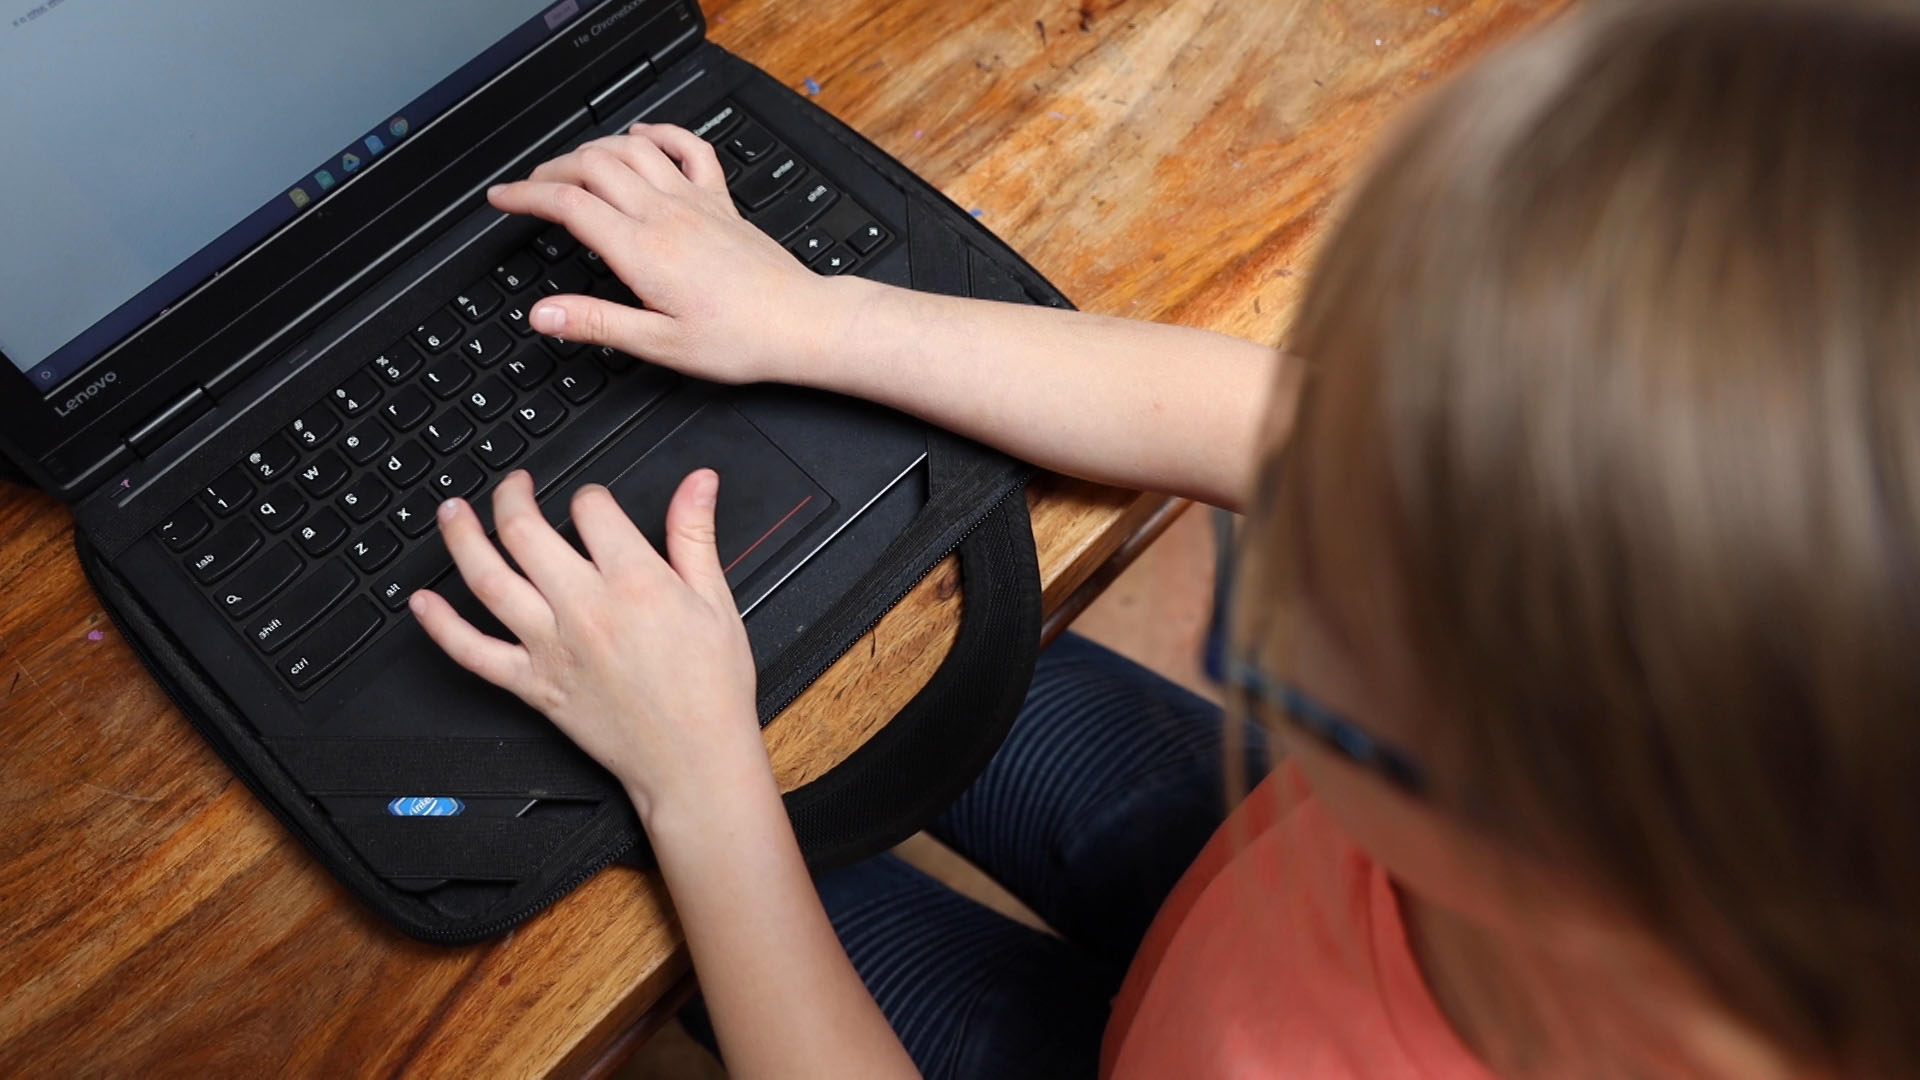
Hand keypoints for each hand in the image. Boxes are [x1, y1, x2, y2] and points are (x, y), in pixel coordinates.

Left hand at [408, 469, 769, 822]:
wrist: (694, 760)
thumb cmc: (709, 689)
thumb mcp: (716, 601)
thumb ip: (696, 534)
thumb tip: (698, 483)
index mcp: (635, 582)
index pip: (591, 509)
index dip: (590, 495)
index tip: (592, 502)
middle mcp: (584, 609)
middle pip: (526, 532)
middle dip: (512, 496)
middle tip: (513, 485)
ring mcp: (552, 647)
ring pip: (488, 579)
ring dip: (461, 538)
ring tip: (453, 513)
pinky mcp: (534, 685)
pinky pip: (472, 653)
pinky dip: (440, 626)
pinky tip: (422, 603)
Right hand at [488, 124, 860, 384]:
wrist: (800, 324)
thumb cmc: (740, 339)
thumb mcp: (659, 344)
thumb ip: (597, 323)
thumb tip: (543, 314)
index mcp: (643, 250)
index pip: (568, 204)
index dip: (525, 197)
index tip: (501, 200)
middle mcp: (666, 215)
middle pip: (592, 166)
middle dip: (550, 170)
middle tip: (529, 188)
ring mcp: (696, 202)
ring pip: (632, 151)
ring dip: (594, 149)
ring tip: (570, 165)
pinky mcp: (722, 202)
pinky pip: (690, 148)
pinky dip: (660, 135)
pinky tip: (643, 136)